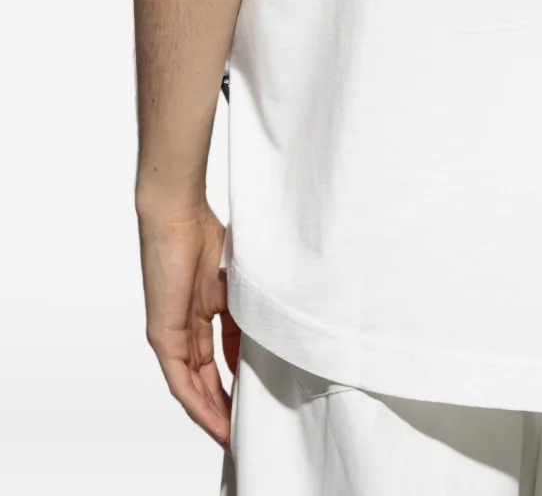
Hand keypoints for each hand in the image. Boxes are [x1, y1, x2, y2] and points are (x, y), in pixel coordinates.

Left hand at [137, 201, 241, 446]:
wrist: (178, 214)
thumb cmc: (207, 231)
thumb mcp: (237, 280)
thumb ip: (247, 309)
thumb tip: (269, 336)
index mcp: (204, 310)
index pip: (221, 357)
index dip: (238, 380)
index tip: (258, 398)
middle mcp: (186, 327)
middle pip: (205, 378)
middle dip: (225, 406)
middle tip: (245, 429)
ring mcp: (172, 333)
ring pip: (193, 385)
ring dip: (211, 413)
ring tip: (232, 436)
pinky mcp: (163, 336)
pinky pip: (180, 380)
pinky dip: (197, 404)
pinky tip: (213, 422)